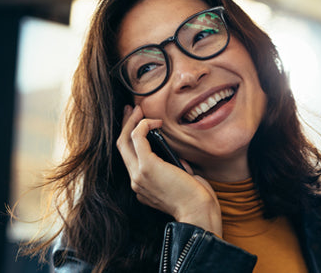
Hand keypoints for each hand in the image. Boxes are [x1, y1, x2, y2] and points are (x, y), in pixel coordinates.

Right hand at [117, 105, 222, 236]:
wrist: (198, 211)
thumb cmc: (196, 199)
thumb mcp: (182, 182)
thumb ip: (175, 170)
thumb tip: (177, 160)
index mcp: (142, 187)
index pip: (131, 159)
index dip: (132, 140)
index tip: (139, 125)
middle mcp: (136, 181)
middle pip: (121, 148)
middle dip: (125, 126)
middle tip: (131, 110)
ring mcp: (138, 175)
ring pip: (125, 141)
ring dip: (131, 122)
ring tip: (139, 109)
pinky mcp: (147, 167)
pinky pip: (138, 138)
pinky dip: (144, 125)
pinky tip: (155, 121)